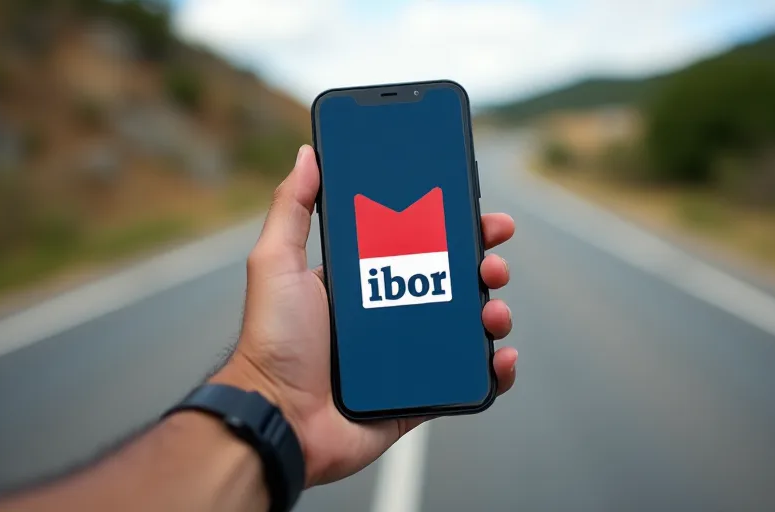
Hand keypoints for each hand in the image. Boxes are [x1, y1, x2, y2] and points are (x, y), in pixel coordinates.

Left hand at [213, 145, 516, 485]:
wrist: (278, 419)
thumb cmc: (272, 342)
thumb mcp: (276, 263)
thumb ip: (290, 208)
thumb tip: (307, 154)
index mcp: (363, 279)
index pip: (417, 241)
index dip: (449, 223)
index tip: (474, 206)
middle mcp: (389, 313)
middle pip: (453, 280)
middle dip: (483, 262)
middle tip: (493, 258)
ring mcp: (408, 355)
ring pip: (468, 327)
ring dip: (494, 311)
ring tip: (494, 309)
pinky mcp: (420, 395)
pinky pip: (469, 379)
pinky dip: (496, 369)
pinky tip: (502, 356)